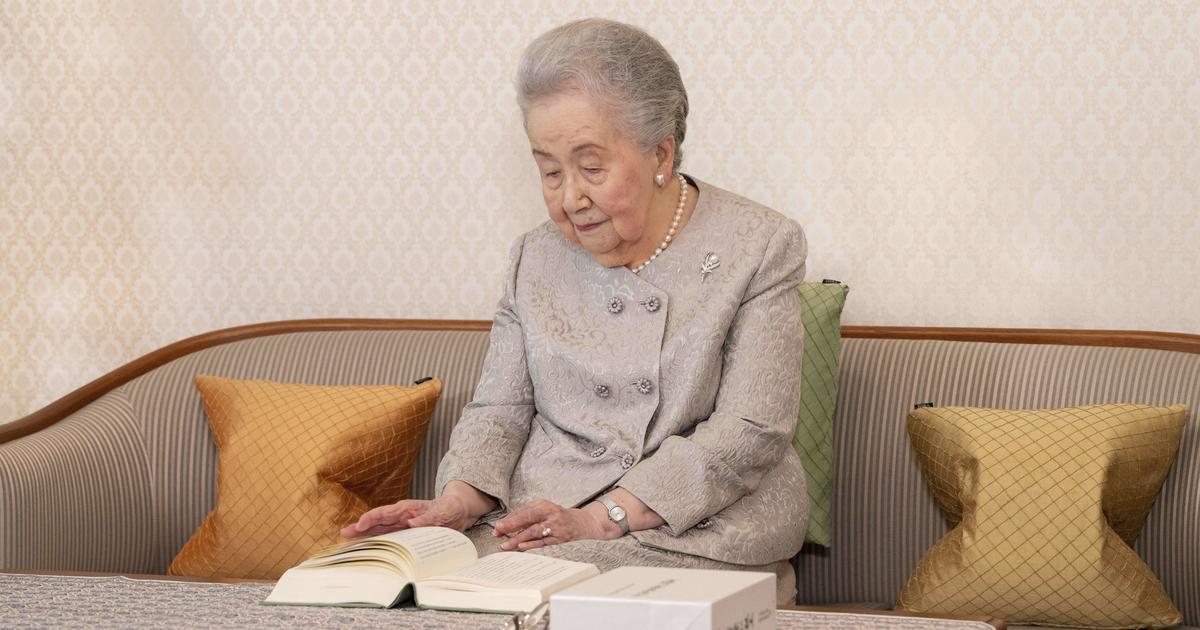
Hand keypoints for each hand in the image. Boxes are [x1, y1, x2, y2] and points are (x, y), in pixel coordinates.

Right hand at [340, 494, 473, 538]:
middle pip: (376, 523)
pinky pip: (391, 540)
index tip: (360, 525)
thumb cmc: (449, 508)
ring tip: (349, 543)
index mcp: (406, 509)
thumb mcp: (441, 513)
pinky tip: (371, 551)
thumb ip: (427, 519)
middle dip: (360, 528)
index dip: (370, 519)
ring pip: (380, 532)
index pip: (383, 513)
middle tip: (343, 534)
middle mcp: (400, 517)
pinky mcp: (407, 535)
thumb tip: (412, 523)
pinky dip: (381, 545)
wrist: (458, 511)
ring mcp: (402, 527)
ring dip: (366, 538)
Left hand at [493, 499, 619, 550]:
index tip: (498, 526)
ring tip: (506, 545)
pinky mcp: (560, 539)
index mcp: (544, 505)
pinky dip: (532, 545)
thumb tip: (506, 526)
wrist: (584, 524)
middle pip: (527, 518)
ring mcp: (556, 527)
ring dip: (518, 538)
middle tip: (498, 532)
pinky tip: (522, 547)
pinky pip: (543, 543)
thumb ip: (527, 517)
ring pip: (534, 532)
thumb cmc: (559, 518)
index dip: (510, 519)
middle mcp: (550, 514)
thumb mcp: (545, 511)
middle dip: (511, 525)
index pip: (524, 511)